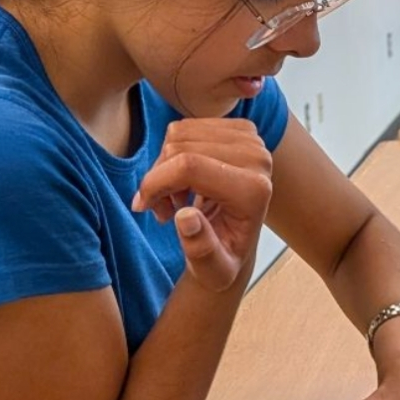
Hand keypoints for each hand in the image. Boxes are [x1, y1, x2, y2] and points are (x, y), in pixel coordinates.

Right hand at [132, 118, 272, 290]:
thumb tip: (186, 217)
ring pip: (179, 135)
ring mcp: (251, 139)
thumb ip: (200, 249)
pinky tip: (183, 183)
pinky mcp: (240, 129)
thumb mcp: (212, 270)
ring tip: (174, 200)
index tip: (142, 206)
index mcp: (253, 192)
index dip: (155, 183)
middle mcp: (258, 159)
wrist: (236, 244)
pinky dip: (174, 155)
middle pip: (181, 148)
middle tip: (163, 211)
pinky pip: (186, 128)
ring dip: (164, 168)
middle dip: (159, 179)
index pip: (189, 167)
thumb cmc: (221, 261)